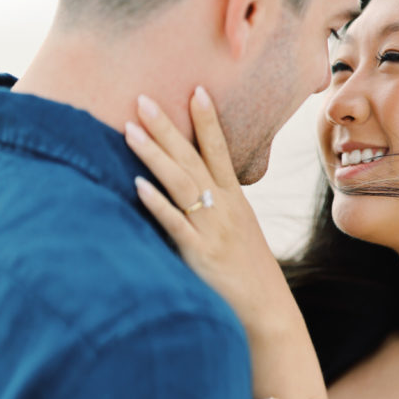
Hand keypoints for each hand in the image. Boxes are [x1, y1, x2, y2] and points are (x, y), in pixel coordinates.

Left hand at [126, 88, 298, 339]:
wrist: (268, 310)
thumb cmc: (249, 273)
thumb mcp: (240, 232)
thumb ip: (219, 209)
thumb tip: (196, 192)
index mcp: (235, 200)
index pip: (219, 151)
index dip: (208, 120)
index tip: (196, 89)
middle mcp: (225, 208)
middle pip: (192, 159)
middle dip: (167, 127)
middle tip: (142, 98)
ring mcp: (213, 229)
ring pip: (180, 184)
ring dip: (155, 155)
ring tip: (129, 130)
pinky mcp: (201, 254)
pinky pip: (175, 224)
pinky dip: (157, 203)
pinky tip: (138, 185)